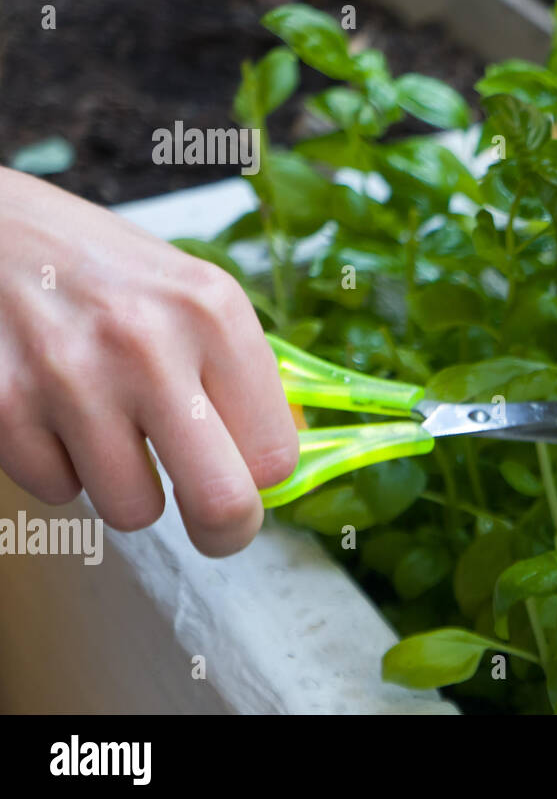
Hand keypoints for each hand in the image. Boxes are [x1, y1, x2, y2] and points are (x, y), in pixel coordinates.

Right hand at [0, 169, 299, 555]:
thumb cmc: (102, 267)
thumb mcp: (193, 294)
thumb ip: (242, 375)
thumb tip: (286, 465)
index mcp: (212, 311)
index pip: (276, 453)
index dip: (264, 479)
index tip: (250, 475)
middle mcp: (148, 344)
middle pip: (222, 502)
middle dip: (225, 530)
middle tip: (216, 524)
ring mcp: (70, 379)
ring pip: (134, 512)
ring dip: (129, 486)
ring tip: (113, 428)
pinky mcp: (4, 407)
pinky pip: (59, 491)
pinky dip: (62, 466)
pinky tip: (56, 411)